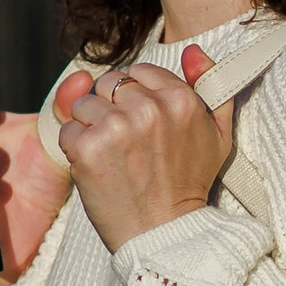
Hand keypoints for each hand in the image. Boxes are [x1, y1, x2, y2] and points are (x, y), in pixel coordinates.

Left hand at [60, 60, 233, 255]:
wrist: (165, 234)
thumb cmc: (189, 185)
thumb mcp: (217, 135)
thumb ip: (211, 87)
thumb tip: (193, 51)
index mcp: (181, 98)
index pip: (139, 72)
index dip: (136, 98)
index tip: (143, 128)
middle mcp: (150, 108)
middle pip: (109, 84)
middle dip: (111, 110)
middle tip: (127, 146)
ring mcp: (117, 127)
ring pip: (84, 104)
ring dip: (91, 128)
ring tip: (113, 158)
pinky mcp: (88, 148)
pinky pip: (68, 129)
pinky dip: (76, 149)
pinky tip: (98, 169)